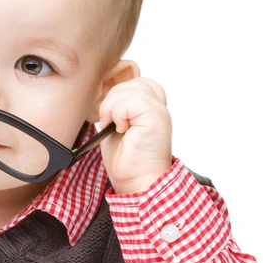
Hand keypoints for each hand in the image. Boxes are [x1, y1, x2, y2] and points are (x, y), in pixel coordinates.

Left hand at [98, 77, 172, 194]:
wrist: (136, 181)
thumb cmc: (126, 159)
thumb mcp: (116, 125)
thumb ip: (116, 106)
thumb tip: (102, 93)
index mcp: (151, 107)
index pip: (135, 81)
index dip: (118, 93)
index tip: (111, 115)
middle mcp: (158, 107)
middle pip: (131, 82)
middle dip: (112, 99)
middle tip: (109, 122)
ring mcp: (159, 111)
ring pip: (130, 88)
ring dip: (113, 107)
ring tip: (115, 126)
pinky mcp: (156, 118)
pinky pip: (132, 101)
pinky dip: (119, 113)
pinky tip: (121, 129)